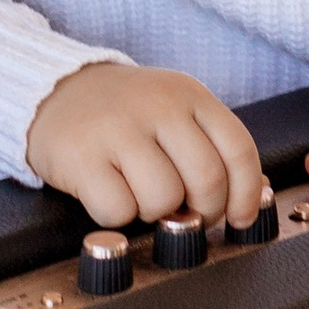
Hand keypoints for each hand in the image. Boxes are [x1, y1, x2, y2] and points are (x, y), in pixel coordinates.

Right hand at [26, 62, 264, 231]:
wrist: (56, 90)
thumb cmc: (126, 112)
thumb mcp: (175, 112)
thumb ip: (211, 146)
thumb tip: (252, 197)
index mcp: (189, 95)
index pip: (239, 150)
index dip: (245, 195)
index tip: (238, 217)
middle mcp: (158, 106)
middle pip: (207, 180)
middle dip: (202, 211)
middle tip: (186, 212)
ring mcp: (118, 130)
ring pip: (164, 199)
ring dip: (155, 212)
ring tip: (140, 193)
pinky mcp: (81, 156)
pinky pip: (118, 210)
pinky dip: (117, 215)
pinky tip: (108, 192)